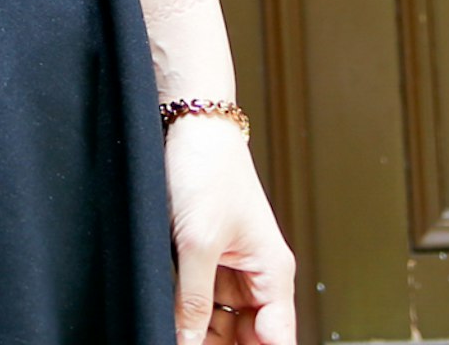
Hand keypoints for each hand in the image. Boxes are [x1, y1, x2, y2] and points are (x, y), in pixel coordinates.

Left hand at [167, 115, 293, 343]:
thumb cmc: (207, 168)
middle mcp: (257, 277)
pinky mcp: (206, 263)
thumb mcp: (196, 243)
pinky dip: (187, 318)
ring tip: (175, 332)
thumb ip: (192, 302)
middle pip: (249, 339)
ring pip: (222, 328)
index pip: (278, 339)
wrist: (189, 126)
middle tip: (186, 343)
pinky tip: (171, 319)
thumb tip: (186, 344)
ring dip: (200, 336)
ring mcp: (231, 271)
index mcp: (272, 273)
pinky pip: (202, 307)